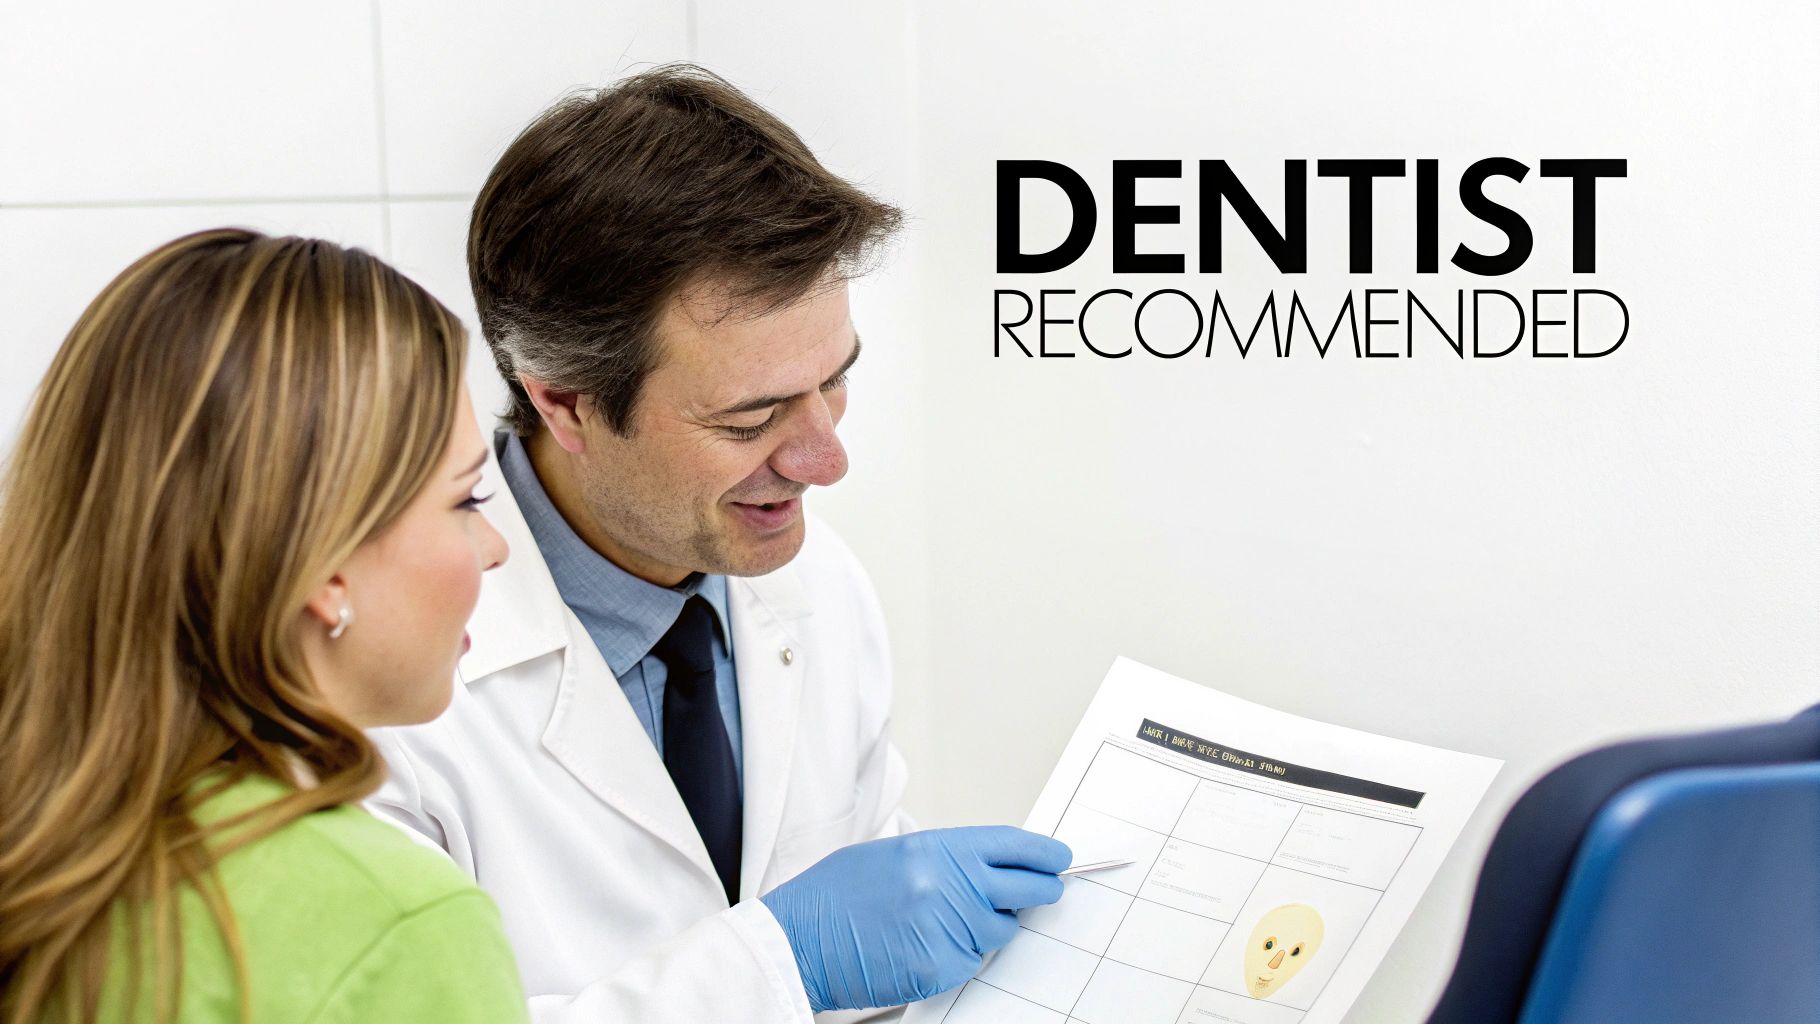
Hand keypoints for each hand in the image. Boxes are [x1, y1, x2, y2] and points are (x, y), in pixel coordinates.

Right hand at [759, 825, 1070, 1011]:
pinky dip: (958, 957)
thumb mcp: (895, 855)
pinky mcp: (939, 967)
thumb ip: (949, 859)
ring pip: (1000, 932)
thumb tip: (995, 868)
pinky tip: (924, 946)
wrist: (800, 938)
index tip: (1060, 858)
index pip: (1012, 846)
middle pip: (1026, 890)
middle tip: (1045, 892)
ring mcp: (946, 929)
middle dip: (1040, 892)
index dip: (1044, 853)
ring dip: (987, 929)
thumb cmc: (839, 895)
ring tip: (943, 923)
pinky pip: (972, 963)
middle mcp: (947, 885)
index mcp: (936, 848)